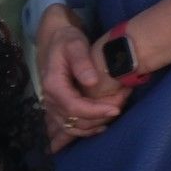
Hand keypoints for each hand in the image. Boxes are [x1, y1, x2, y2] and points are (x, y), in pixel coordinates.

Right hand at [36, 4, 127, 150]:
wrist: (54, 41)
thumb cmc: (66, 40)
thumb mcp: (75, 44)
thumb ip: (82, 62)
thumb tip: (91, 82)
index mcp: (53, 85)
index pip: (74, 107)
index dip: (95, 111)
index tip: (116, 108)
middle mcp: (50, 100)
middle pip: (74, 121)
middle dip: (99, 118)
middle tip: (121, 106)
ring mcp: (51, 106)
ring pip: (72, 128)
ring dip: (93, 126)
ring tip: (113, 115)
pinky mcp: (56, 109)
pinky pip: (69, 127)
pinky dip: (85, 129)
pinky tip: (101, 125)